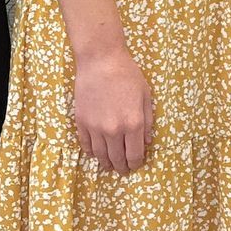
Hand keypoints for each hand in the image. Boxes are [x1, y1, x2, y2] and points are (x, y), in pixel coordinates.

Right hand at [71, 44, 154, 174]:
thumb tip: (147, 142)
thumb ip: (148, 121)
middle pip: (117, 159)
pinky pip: (85, 145)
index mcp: (133, 124)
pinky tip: (95, 153)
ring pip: (100, 155)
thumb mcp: (146, 95)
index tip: (135, 165)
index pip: (134, 155)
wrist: (101, 60)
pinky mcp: (81, 122)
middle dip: (121, 167)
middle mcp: (114, 130)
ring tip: (109, 165)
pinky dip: (90, 152)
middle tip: (123, 170)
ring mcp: (95, 127)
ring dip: (106, 163)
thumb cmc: (127, 74)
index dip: (136, 164)